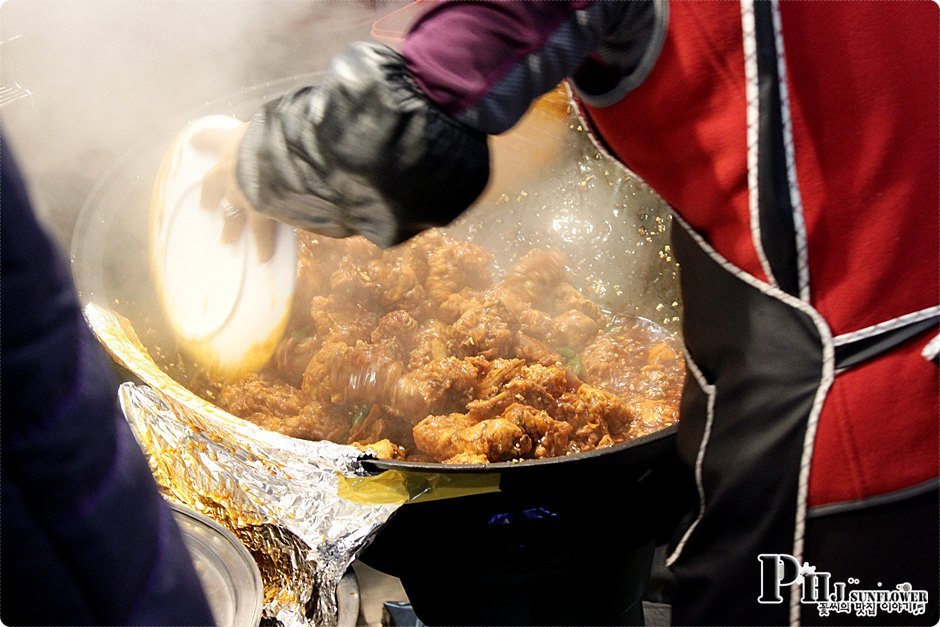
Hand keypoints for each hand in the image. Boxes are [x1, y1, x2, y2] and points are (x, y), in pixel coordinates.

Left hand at [191, 123, 278, 262]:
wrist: (285, 156)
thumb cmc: (283, 132)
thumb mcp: (275, 123)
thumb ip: (276, 128)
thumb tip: (297, 123)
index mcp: (235, 142)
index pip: (214, 138)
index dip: (204, 140)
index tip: (193, 142)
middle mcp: (232, 170)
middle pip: (213, 184)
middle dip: (209, 196)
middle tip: (205, 207)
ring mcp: (242, 195)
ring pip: (232, 215)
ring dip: (230, 228)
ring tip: (227, 240)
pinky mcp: (259, 213)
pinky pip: (261, 233)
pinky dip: (263, 246)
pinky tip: (264, 258)